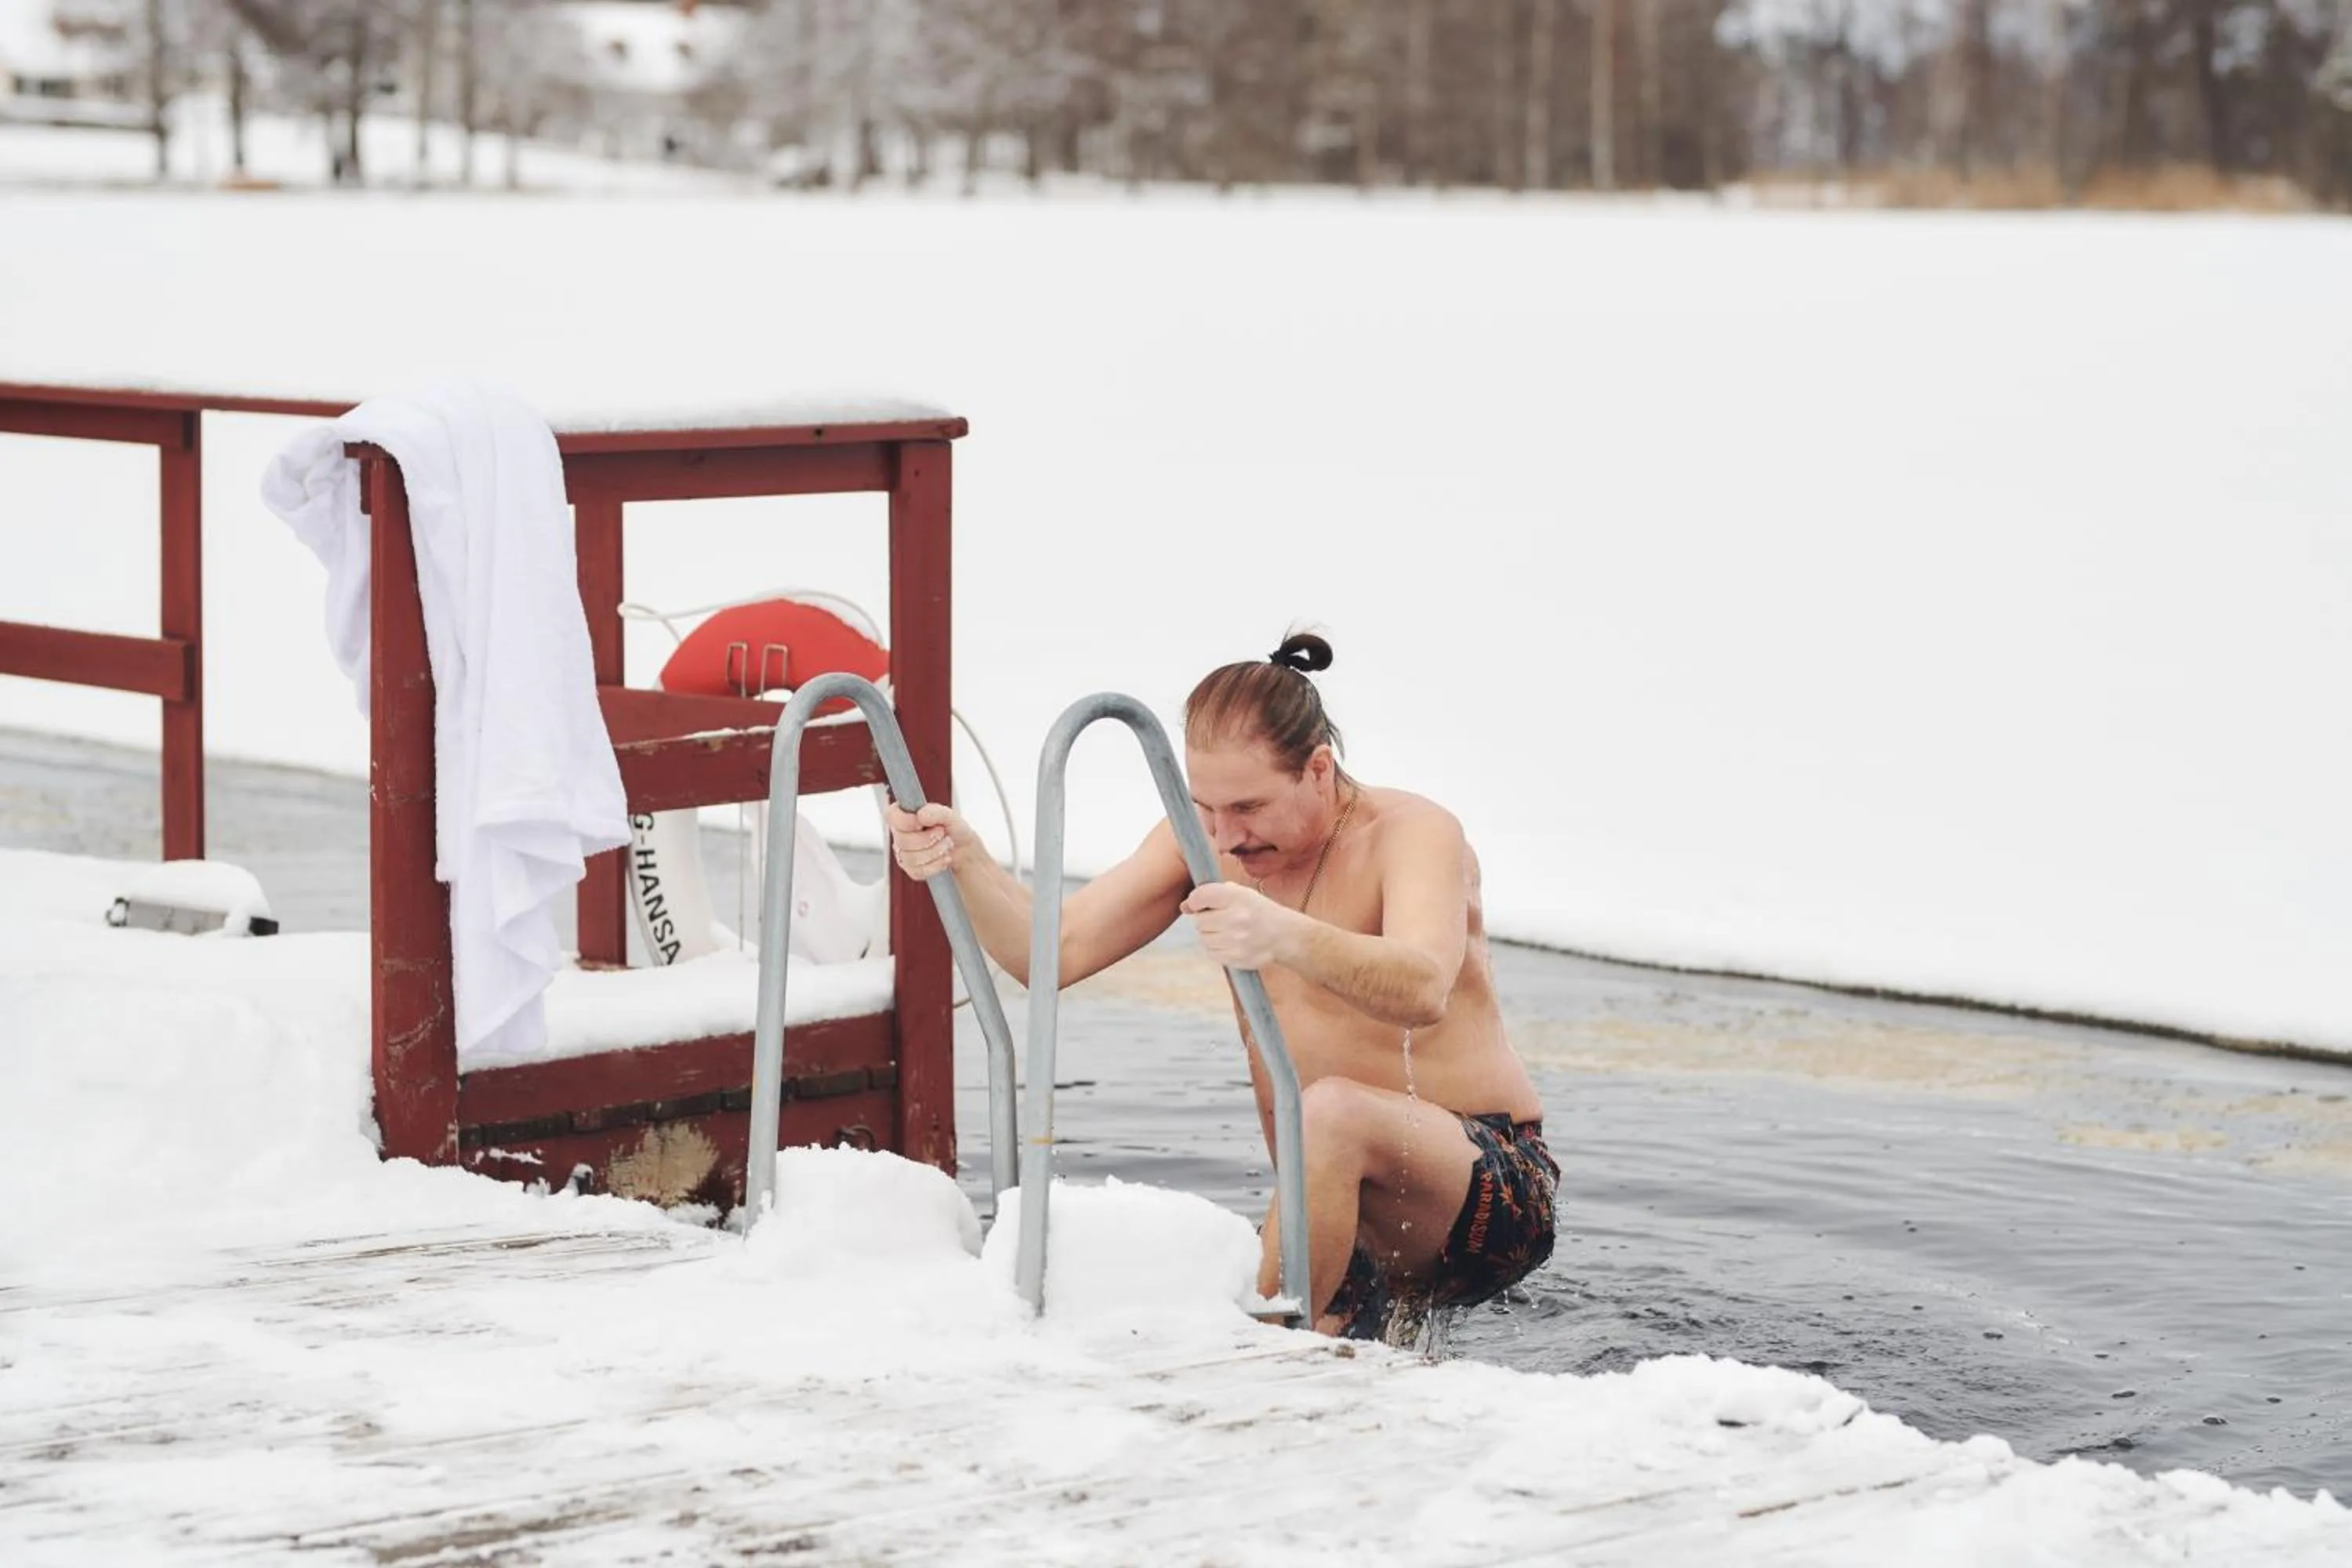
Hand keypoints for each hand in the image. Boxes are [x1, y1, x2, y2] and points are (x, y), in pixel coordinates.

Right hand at [885, 799, 967, 881]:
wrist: (963, 849)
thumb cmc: (953, 829)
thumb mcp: (950, 816)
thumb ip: (936, 811)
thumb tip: (921, 814)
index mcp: (905, 815)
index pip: (891, 815)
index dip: (905, 821)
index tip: (922, 823)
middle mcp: (900, 834)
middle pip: (902, 841)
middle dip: (928, 839)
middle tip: (942, 833)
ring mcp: (904, 853)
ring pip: (911, 858)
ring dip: (935, 852)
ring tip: (947, 845)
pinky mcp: (911, 869)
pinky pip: (918, 871)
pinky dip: (936, 865)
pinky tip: (944, 858)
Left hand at [1180, 881, 1300, 970]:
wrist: (1284, 936)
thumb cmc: (1259, 912)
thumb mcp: (1242, 894)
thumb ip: (1213, 894)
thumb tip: (1184, 906)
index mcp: (1238, 897)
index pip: (1201, 896)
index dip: (1195, 901)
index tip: (1198, 904)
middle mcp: (1236, 918)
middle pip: (1200, 921)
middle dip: (1205, 920)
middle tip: (1220, 919)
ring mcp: (1236, 940)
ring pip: (1203, 938)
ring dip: (1210, 935)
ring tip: (1227, 931)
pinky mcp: (1236, 958)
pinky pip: (1211, 952)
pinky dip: (1216, 948)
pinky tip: (1230, 942)